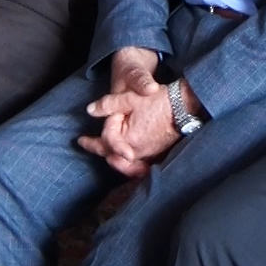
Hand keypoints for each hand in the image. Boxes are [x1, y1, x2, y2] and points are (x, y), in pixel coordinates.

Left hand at [78, 47, 180, 176]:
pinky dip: (130, 166)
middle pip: (113, 156)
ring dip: (113, 159)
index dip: (90, 142)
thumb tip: (90, 110)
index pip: (104, 143)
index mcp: (127, 139)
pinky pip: (140, 166)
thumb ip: (108, 105)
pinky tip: (127, 162)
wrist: (184, 105)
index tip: (80, 141)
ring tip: (105, 155)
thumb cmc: (157, 100)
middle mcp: (137, 152)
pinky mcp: (158, 154)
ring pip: (126, 163)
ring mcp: (149, 155)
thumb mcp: (129, 98)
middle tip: (88, 147)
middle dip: (99, 151)